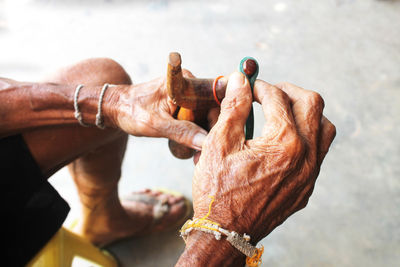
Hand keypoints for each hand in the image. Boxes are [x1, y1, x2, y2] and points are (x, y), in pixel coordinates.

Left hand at [115, 70, 206, 149]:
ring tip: (198, 151)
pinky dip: (195, 129)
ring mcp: (185, 92)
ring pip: (204, 113)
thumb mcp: (156, 125)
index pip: (213, 100)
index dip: (216, 120)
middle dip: (209, 129)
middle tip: (204, 151)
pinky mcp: (181, 101)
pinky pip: (196, 115)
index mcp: (185, 81)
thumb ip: (182, 132)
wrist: (113, 108)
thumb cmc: (130, 112)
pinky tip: (193, 143)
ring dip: (203, 131)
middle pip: (210, 108)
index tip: (214, 138)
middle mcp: (188, 82)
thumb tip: (206, 142)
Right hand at [192, 72, 335, 243]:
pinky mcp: (307, 187)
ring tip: (283, 113)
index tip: (248, 87)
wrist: (226, 233)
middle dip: (289, 91)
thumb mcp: (218, 144)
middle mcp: (305, 157)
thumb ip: (233, 108)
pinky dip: (307, 136)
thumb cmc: (218, 191)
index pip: (278, 98)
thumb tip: (240, 80)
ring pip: (324, 128)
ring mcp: (310, 174)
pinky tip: (285, 139)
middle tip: (269, 92)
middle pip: (312, 104)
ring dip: (306, 113)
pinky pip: (319, 152)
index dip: (260, 86)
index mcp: (284, 143)